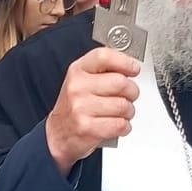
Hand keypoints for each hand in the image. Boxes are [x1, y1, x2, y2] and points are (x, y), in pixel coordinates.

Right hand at [44, 47, 140, 171]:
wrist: (58, 134)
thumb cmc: (75, 106)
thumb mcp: (82, 80)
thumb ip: (104, 70)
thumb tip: (130, 67)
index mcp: (77, 71)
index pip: (104, 56)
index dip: (124, 62)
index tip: (133, 69)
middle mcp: (77, 88)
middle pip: (121, 82)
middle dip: (132, 92)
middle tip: (128, 96)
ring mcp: (81, 108)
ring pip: (124, 106)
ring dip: (128, 112)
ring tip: (120, 113)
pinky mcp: (88, 128)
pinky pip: (120, 124)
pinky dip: (124, 127)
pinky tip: (117, 125)